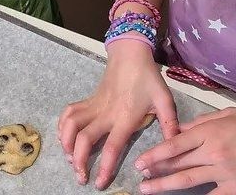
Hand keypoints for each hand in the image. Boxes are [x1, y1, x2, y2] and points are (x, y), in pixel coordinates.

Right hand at [58, 39, 178, 189]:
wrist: (129, 55)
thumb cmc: (148, 78)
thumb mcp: (164, 100)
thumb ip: (170, 124)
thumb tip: (176, 145)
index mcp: (125, 117)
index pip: (111, 146)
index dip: (104, 166)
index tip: (99, 182)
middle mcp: (105, 113)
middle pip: (84, 139)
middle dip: (78, 160)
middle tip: (80, 176)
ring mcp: (93, 106)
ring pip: (71, 125)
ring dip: (66, 144)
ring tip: (69, 159)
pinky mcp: (87, 100)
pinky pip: (69, 113)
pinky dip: (62, 126)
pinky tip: (64, 138)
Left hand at [136, 108, 235, 193]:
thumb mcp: (225, 115)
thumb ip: (200, 122)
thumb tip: (179, 129)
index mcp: (208, 134)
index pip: (173, 145)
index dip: (153, 155)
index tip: (138, 162)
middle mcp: (213, 153)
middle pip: (177, 163)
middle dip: (155, 169)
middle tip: (141, 174)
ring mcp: (224, 172)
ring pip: (188, 180)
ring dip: (165, 185)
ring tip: (148, 189)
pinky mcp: (235, 186)